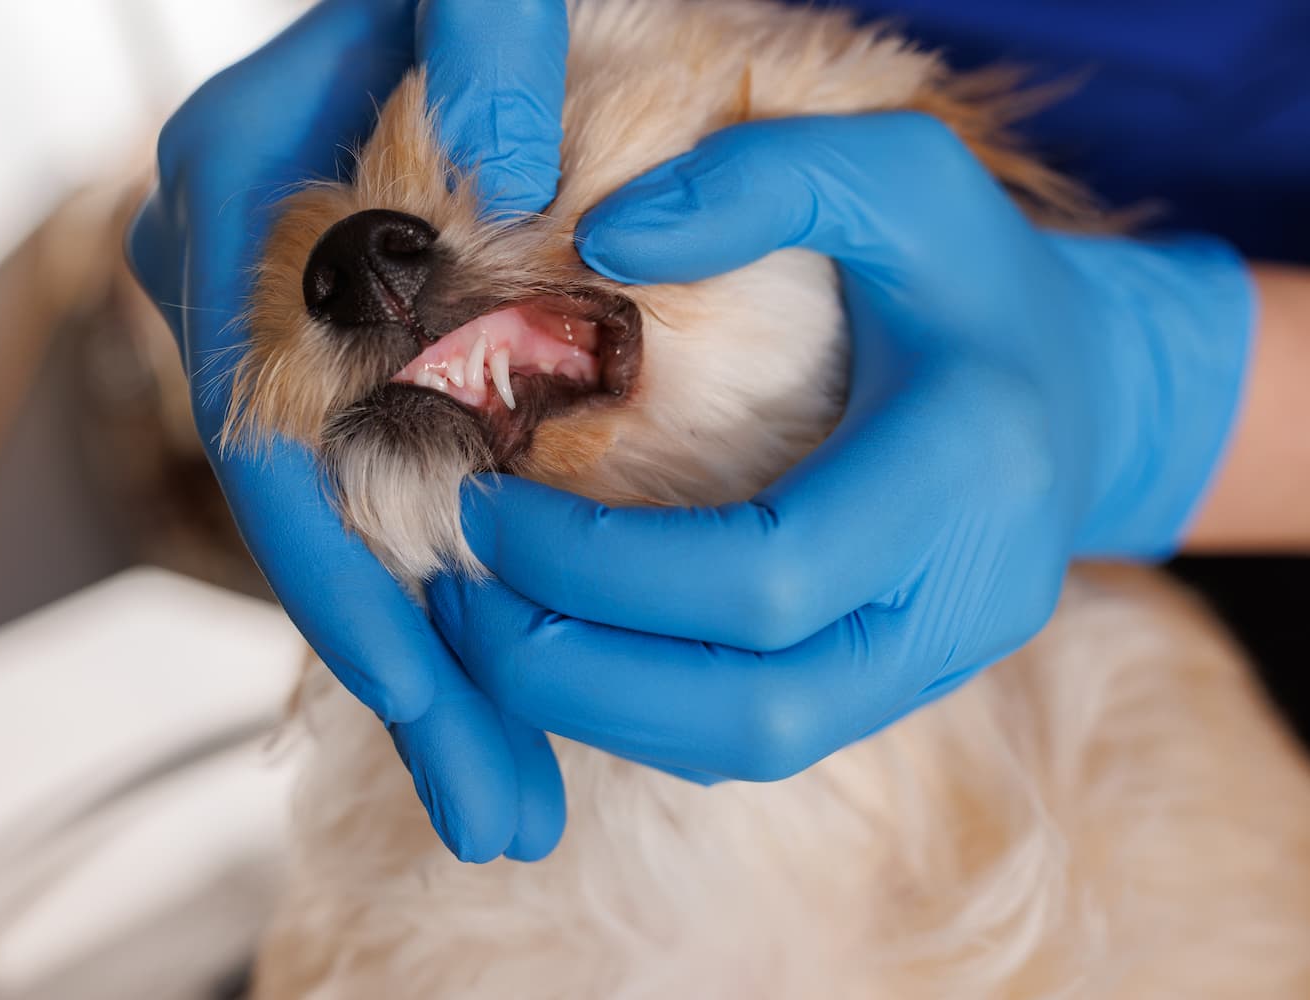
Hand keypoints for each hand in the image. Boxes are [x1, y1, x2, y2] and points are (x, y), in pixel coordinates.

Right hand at [127, 0, 565, 861]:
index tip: (432, 685)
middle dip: (410, 673)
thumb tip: (507, 171)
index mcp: (243, 193)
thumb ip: (476, 32)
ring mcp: (304, 336)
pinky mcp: (364, 363)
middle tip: (504, 818)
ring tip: (514, 806)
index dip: (350, 563)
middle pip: (318, 518)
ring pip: (359, 531)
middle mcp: (248, 288)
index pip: (278, 419)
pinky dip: (450, 602)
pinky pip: (396, 499)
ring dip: (439, 674)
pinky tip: (501, 703)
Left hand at [430, 112, 1253, 780]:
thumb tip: (600, 246)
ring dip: (594, 706)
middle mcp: (962, 602)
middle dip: (574, 667)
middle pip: (751, 710)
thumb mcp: (900, 172)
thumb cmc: (972, 273)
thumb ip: (764, 179)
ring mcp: (936, 664)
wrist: (1079, 386)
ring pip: (747, 746)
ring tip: (486, 622)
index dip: (602, 565)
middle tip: (458, 590)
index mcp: (966, 472)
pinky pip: (755, 738)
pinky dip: (641, 709)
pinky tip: (563, 639)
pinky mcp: (896, 687)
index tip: (487, 504)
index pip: (764, 577)